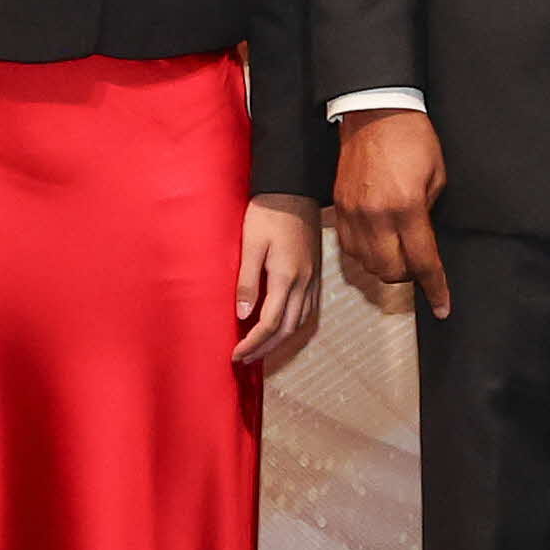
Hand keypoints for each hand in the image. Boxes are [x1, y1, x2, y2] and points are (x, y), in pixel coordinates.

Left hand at [236, 195, 322, 369]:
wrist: (294, 190)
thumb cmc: (268, 213)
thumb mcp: (251, 244)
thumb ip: (247, 281)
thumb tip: (243, 316)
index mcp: (285, 277)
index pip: (269, 323)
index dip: (252, 344)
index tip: (235, 354)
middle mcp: (303, 283)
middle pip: (286, 330)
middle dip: (264, 348)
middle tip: (243, 359)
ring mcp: (312, 279)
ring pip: (300, 323)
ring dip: (279, 341)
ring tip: (259, 349)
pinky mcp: (315, 273)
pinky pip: (307, 310)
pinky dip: (293, 326)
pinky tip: (281, 327)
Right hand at [334, 110, 451, 319]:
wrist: (374, 112)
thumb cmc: (413, 138)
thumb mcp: (437, 175)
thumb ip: (430, 212)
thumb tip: (424, 240)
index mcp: (407, 207)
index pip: (423, 261)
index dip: (435, 288)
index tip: (442, 306)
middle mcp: (376, 215)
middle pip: (390, 271)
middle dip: (409, 276)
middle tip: (419, 264)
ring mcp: (353, 213)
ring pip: (367, 263)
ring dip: (386, 266)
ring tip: (399, 251)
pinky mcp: (340, 207)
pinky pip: (349, 248)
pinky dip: (365, 254)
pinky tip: (377, 242)